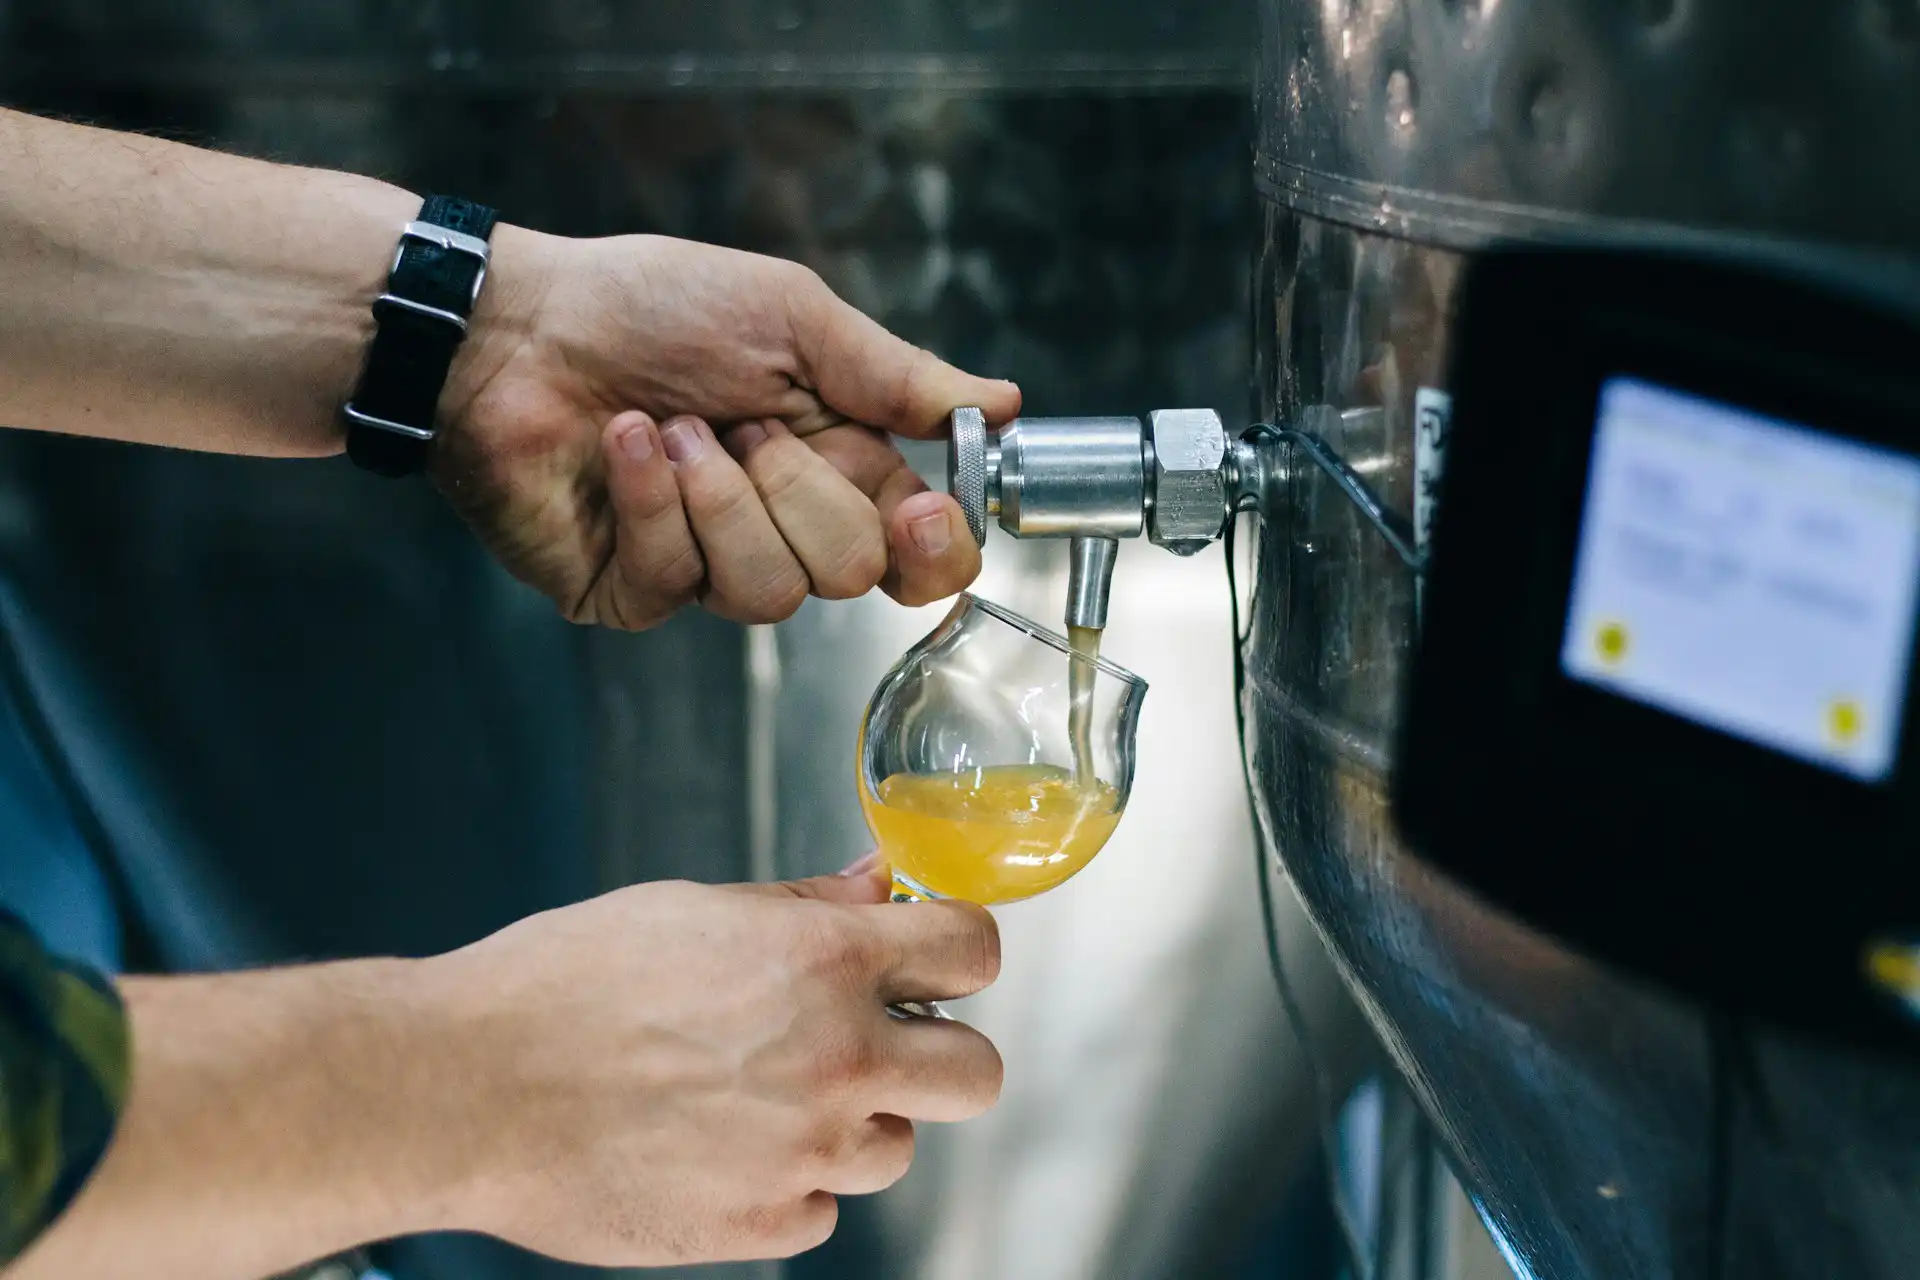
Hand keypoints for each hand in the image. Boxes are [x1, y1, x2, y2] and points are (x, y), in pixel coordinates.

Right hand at [416, 864, 1003, 1266]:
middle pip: (978, 1074)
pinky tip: (718, 1150)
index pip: (975, 951)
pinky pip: (820, 1210)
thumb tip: (882, 886)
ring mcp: (804, 1155)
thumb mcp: (696, 908)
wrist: (469, 1087)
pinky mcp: (760, 1227)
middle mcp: (836, 1060)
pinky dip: (786, 1186)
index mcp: (826, 962)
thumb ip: (809, 906)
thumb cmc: (565, 982)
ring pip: (895, 1148)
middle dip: (940, 1054)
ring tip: (760, 1098)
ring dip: (850, 1124)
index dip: (962, 952)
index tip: (940, 961)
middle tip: (883, 1044)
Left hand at [437, 229, 1021, 628]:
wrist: (514, 327)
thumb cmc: (648, 306)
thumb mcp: (791, 318)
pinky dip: (651, 498)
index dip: (934, 550)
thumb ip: (895, 375)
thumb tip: (1004, 405)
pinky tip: (624, 444)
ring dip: (718, 494)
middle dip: (799, 490)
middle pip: (850, 574)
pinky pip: (677, 581)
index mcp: (836, 464)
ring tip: (670, 427)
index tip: (921, 514)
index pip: (919, 552)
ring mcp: (705, 569)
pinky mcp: (632, 592)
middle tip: (745, 424)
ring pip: (769, 593)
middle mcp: (779, 527)